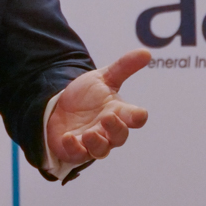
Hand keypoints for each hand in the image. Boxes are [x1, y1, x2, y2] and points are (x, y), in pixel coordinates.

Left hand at [46, 48, 149, 163]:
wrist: (59, 105)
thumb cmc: (86, 96)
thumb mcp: (103, 78)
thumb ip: (123, 67)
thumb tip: (146, 52)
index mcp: (118, 112)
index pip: (134, 118)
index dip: (137, 117)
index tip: (138, 114)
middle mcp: (108, 130)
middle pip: (119, 136)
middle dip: (115, 128)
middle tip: (107, 117)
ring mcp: (92, 142)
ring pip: (101, 150)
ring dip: (97, 143)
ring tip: (89, 133)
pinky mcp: (75, 149)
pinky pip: (77, 154)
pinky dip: (74, 147)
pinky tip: (68, 137)